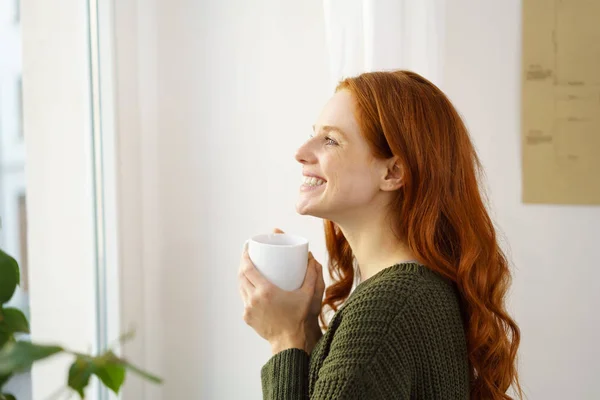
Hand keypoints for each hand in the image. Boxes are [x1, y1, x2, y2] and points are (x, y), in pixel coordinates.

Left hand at [238, 228, 321, 353]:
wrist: (289, 341)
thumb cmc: (299, 317)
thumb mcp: (308, 295)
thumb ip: (312, 275)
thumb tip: (311, 258)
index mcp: (266, 291)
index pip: (248, 268)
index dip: (245, 256)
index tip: (247, 247)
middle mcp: (253, 299)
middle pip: (241, 276)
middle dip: (242, 263)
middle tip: (249, 255)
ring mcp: (248, 309)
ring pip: (240, 287)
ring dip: (242, 276)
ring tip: (249, 268)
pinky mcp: (247, 317)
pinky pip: (244, 299)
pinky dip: (246, 290)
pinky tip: (251, 286)